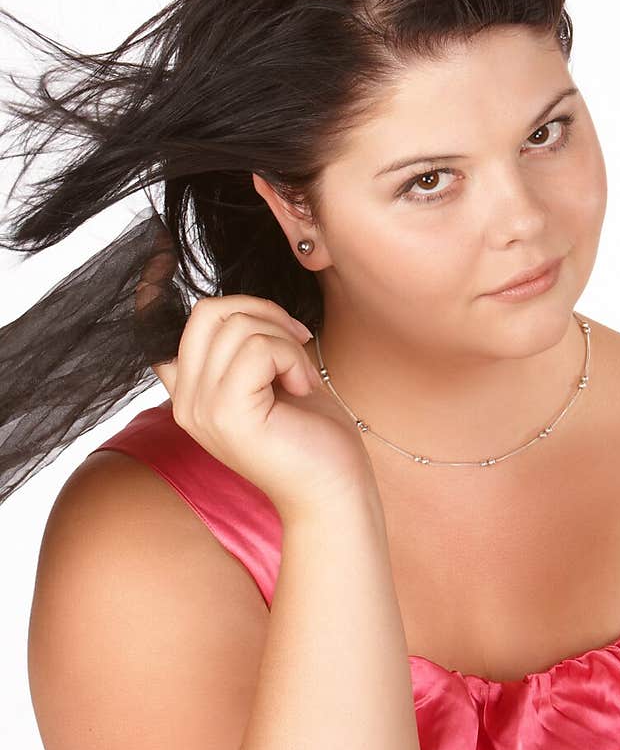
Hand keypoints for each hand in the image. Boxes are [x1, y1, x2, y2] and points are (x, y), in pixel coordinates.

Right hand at [148, 294, 374, 516]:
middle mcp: (186, 404)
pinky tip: (303, 387)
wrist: (334, 490)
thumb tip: (236, 305)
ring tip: (301, 376)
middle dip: (264, 313)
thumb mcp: (271, 379)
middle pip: (208, 312)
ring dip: (285, 340)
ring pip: (238, 325)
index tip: (156, 259)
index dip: (154, 290)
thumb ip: (243, 347)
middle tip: (298, 343)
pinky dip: (292, 357)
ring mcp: (202, 410)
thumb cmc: (313, 434)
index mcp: (191, 394)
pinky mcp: (228, 414)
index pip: (155, 328)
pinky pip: (258, 347)